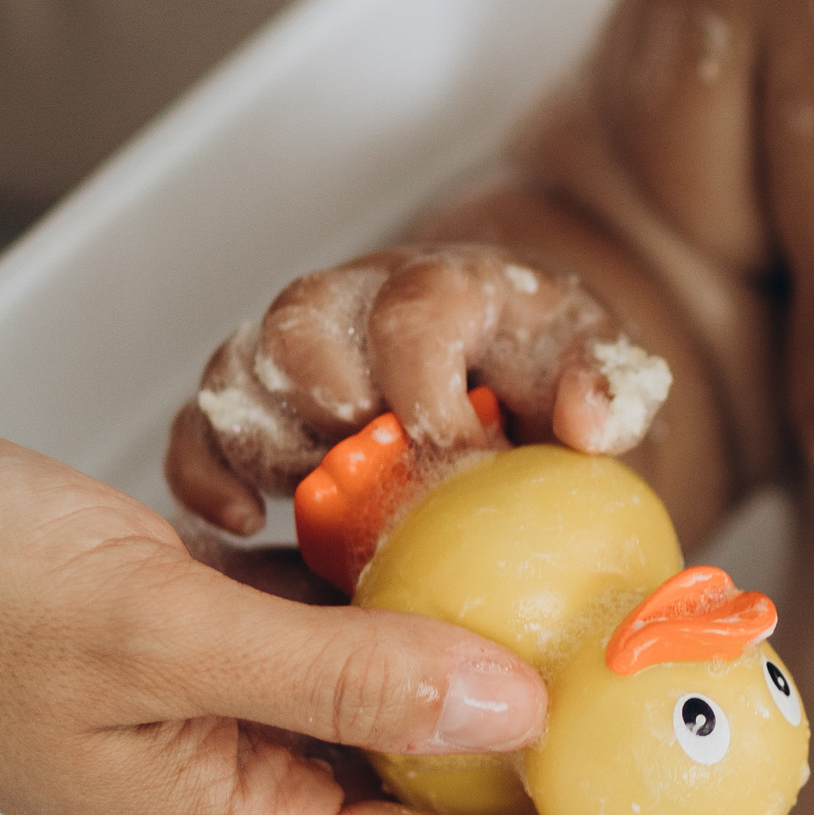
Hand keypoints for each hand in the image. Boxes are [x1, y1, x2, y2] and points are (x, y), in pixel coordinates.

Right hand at [0, 371, 755, 814]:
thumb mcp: (153, 626)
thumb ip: (343, 669)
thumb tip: (517, 701)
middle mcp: (237, 794)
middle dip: (586, 791)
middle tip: (712, 743)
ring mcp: (215, 716)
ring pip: (409, 715)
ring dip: (518, 684)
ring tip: (640, 647)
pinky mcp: (192, 631)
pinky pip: (343, 628)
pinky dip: (419, 594)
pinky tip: (495, 543)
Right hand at [167, 245, 670, 532]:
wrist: (520, 377)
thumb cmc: (554, 376)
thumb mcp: (603, 372)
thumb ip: (610, 389)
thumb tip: (591, 419)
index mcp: (446, 290)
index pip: (416, 310)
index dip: (421, 380)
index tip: (450, 449)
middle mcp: (358, 307)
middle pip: (303, 326)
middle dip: (325, 401)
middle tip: (363, 470)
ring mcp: (300, 356)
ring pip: (241, 370)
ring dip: (266, 442)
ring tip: (310, 499)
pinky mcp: (260, 410)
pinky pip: (203, 429)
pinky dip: (205, 472)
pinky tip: (240, 524)